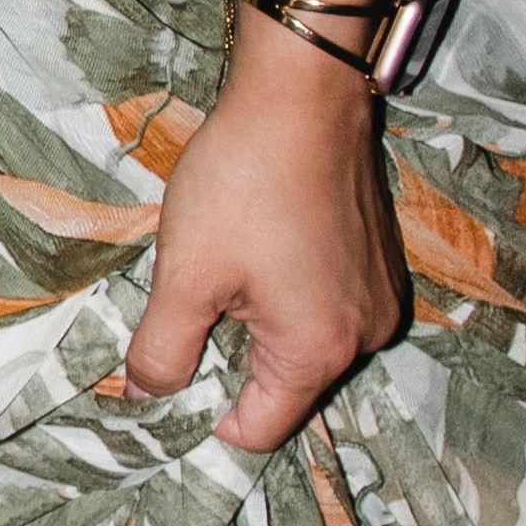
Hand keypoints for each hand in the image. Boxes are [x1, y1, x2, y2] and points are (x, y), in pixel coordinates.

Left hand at [121, 25, 410, 454]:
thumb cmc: (244, 182)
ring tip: (226, 270)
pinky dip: (287, 296)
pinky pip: (325, 307)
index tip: (168, 375)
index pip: (258, 430)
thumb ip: (162, 350)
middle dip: (230, 362)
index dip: (204, 415)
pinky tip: (258, 250)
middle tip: (191, 309)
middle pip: (284, 389)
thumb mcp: (185, 275)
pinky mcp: (378, 264)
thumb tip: (146, 398)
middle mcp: (366, 336)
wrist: (302, 95)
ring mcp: (379, 298)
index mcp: (319, 352)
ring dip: (257, 325)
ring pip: (303, 345)